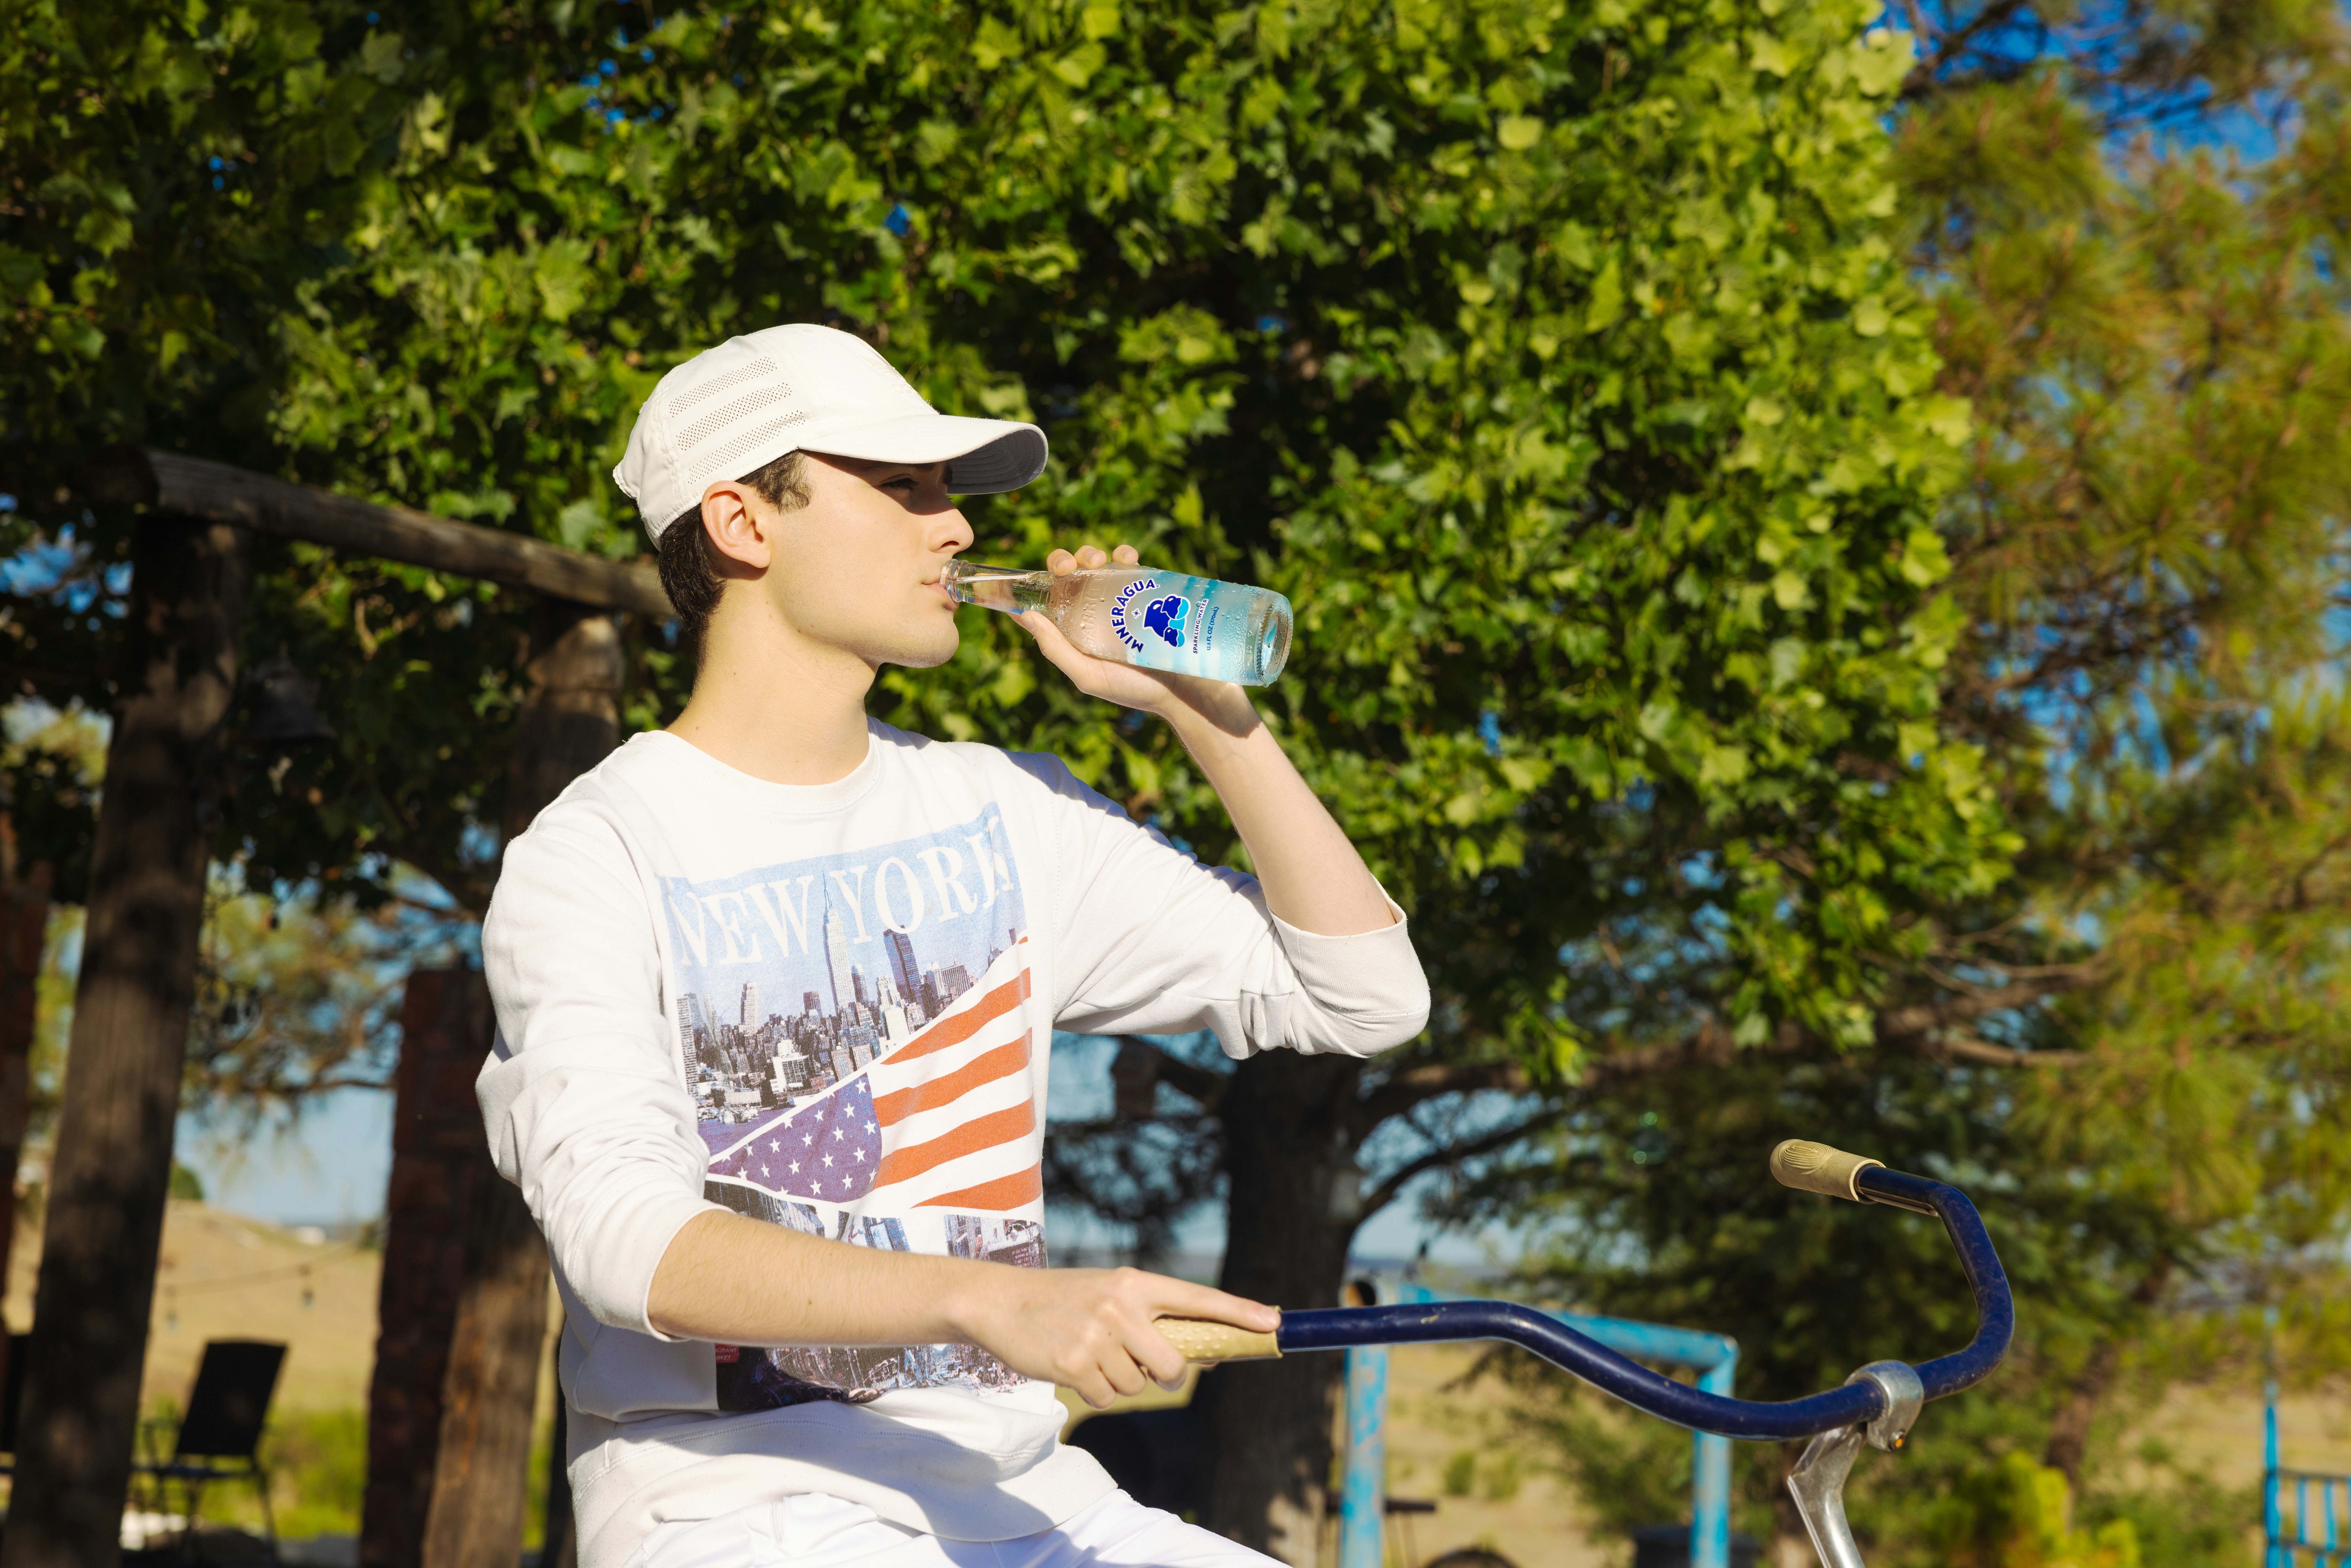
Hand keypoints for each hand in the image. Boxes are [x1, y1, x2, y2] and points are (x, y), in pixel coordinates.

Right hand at [945, 1262, 1278, 1408]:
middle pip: (1173, 1363)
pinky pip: (1108, 1398)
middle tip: (1138, 1363)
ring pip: (1138, 1386)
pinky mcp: (1073, 1365)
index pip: (1197, 1297)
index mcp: (1134, 1283)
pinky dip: (1096, 1392)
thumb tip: (1209, 1355)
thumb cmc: (1064, 1301)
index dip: (1238, 1313)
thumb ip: (1154, 1320)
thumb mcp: (1110, 1295)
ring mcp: (1096, 1336)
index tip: (1273, 1324)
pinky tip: (1074, 1367)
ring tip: (1091, 1354)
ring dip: (1120, 1381)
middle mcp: (1119, 1306)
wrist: (1000, 1301)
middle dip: (1164, 1375)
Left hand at [1018, 544, 1254, 732]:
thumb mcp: (1089, 676)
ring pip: (1094, 563)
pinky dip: (1123, 553)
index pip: (1042, 603)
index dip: (1028, 586)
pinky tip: (1125, 558)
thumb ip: (1056, 650)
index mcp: (1072, 632)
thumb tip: (1027, 616)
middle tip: (1068, 567)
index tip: (1023, 579)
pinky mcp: (1145, 590)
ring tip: (1097, 561)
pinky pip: (1129, 564)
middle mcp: (1091, 612)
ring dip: (1089, 553)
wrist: (1185, 689)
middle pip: (1067, 575)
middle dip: (1062, 561)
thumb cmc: (1135, 690)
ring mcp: (1118, 599)